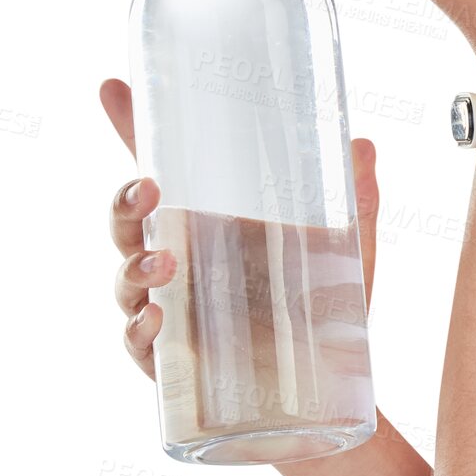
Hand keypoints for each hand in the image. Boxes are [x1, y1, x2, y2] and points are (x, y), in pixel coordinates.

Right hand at [98, 78, 380, 378]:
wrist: (336, 389)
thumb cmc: (331, 308)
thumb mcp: (351, 247)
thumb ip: (358, 199)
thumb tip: (363, 144)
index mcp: (214, 219)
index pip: (164, 167)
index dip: (133, 128)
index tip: (112, 86)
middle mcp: (184, 257)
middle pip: (128, 220)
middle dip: (124, 201)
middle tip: (148, 190)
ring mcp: (173, 307)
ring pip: (126, 277)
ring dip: (133, 266)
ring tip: (164, 263)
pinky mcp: (172, 361)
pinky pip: (137, 342)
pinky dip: (138, 329)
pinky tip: (155, 319)